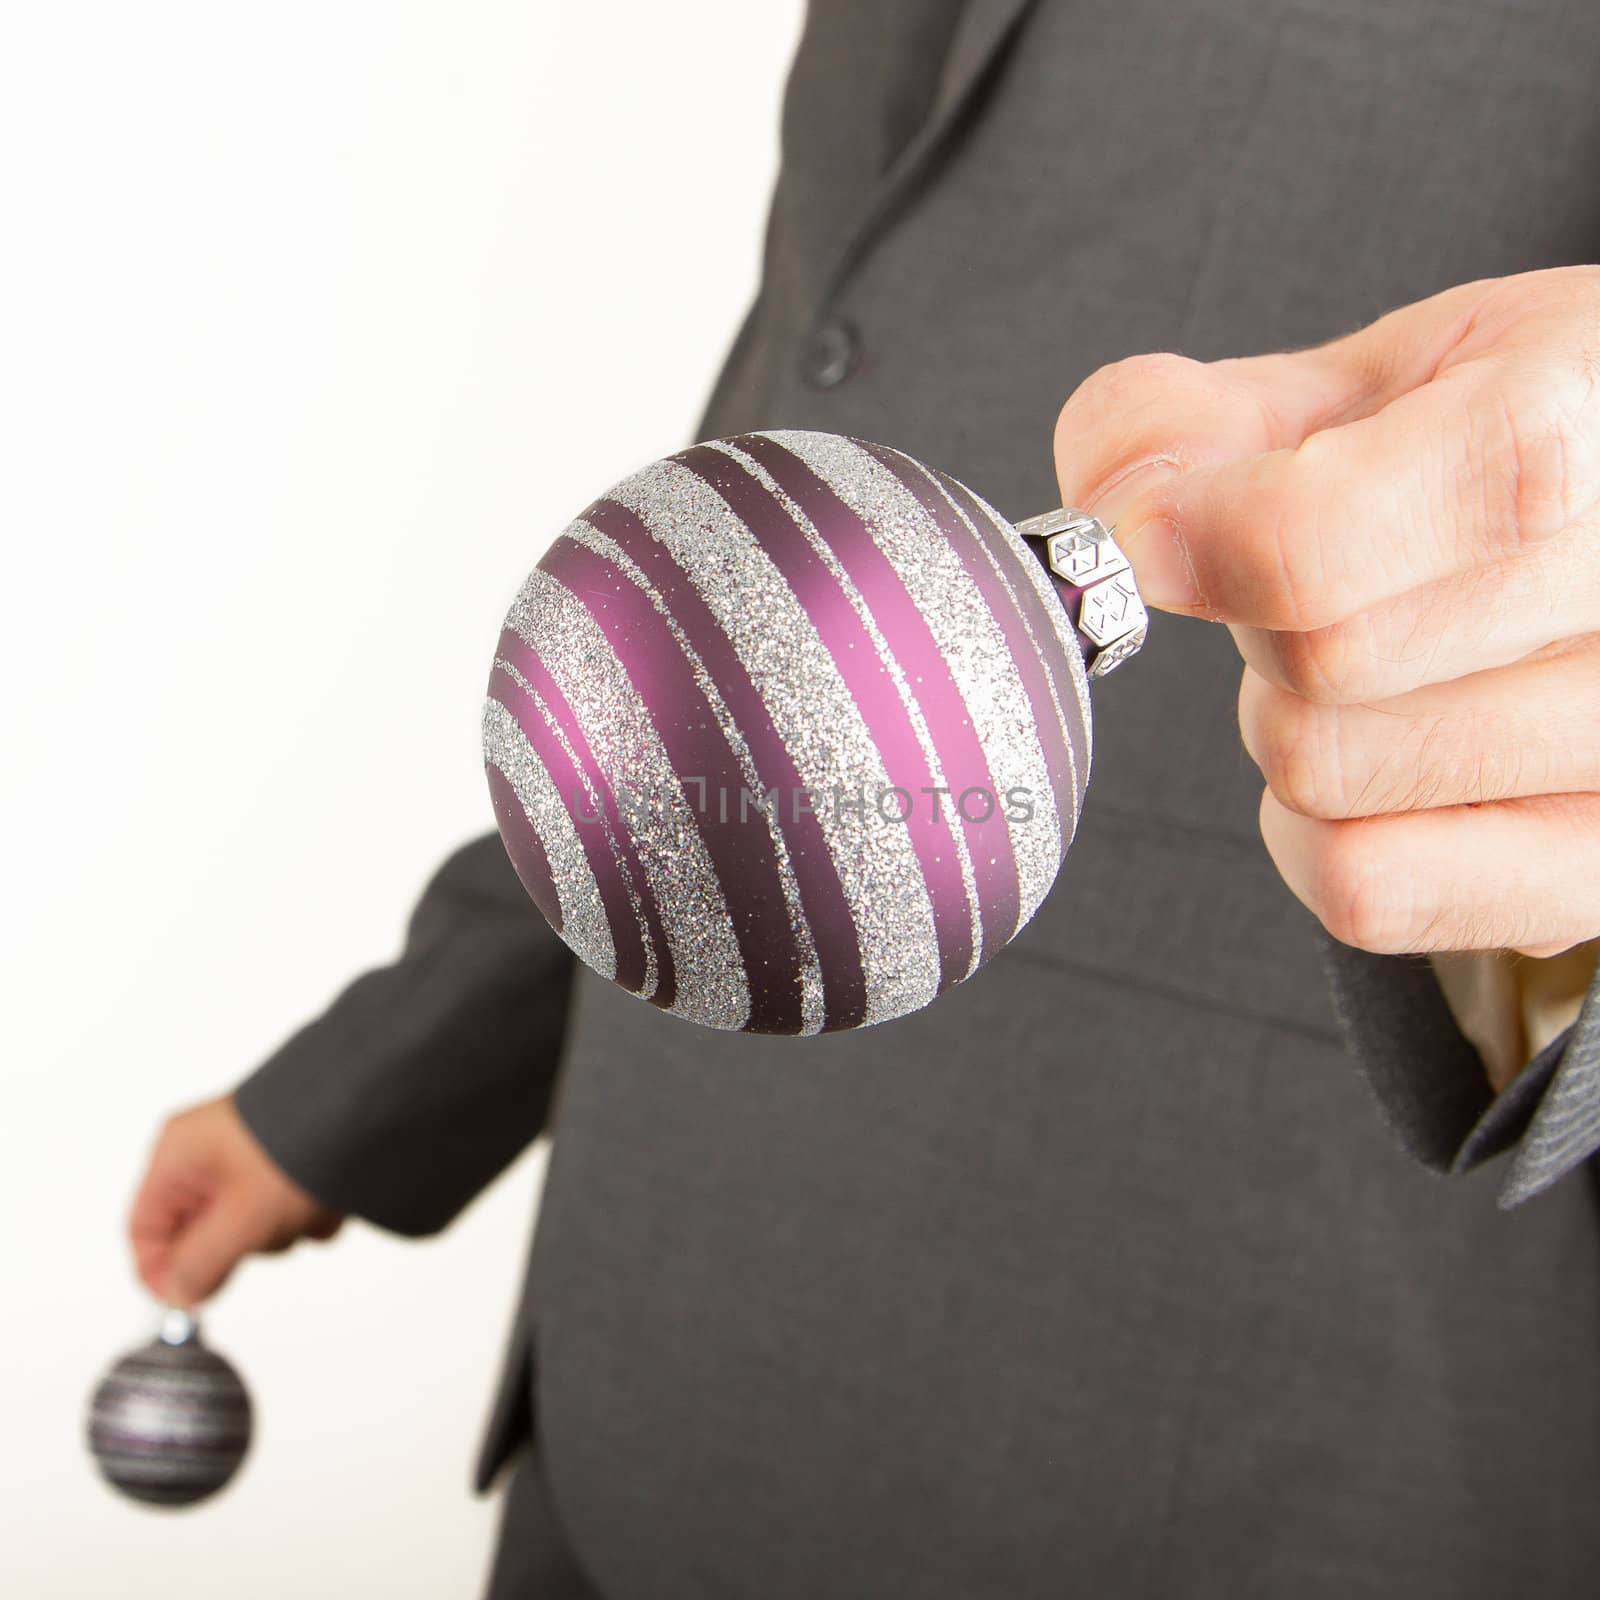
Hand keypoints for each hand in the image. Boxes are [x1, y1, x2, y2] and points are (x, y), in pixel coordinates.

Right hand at [129, 1096, 342, 1305]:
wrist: (369, 1107)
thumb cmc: (300, 1146)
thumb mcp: (242, 1219)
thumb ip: (201, 1265)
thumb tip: (178, 1296)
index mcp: (179, 1154)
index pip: (145, 1229)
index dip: (162, 1271)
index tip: (189, 1298)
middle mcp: (208, 1151)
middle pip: (200, 1232)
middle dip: (240, 1244)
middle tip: (265, 1233)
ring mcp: (248, 1156)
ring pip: (248, 1226)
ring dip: (283, 1230)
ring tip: (305, 1206)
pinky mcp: (285, 1162)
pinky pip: (286, 1209)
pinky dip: (308, 1214)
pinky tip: (328, 1201)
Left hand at [1054, 265, 1599, 958]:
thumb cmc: (1531, 435)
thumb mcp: (1387, 373)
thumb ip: (1213, 421)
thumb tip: (1106, 506)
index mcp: (1584, 427)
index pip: (1330, 537)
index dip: (1202, 539)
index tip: (1143, 526)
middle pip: (1314, 662)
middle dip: (1266, 616)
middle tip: (1329, 573)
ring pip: (1325, 777)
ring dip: (1298, 719)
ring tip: (1394, 655)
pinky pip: (1366, 886)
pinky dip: (1322, 831)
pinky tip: (1386, 757)